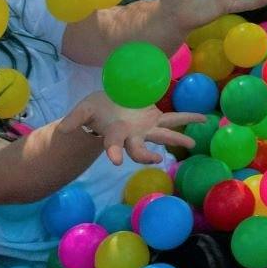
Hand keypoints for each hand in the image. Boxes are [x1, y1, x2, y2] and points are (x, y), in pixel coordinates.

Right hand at [76, 94, 209, 165]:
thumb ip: (76, 118)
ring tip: (192, 144)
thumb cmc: (96, 109)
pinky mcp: (156, 120)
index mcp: (115, 134)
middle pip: (139, 149)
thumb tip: (62, 128)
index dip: (115, 153)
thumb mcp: (84, 109)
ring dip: (178, 140)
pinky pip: (174, 119)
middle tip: (155, 159)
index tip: (115, 162)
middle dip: (146, 155)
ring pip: (163, 136)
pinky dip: (188, 118)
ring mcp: (146, 130)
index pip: (113, 146)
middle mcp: (133, 137)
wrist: (110, 105)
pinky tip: (204, 119)